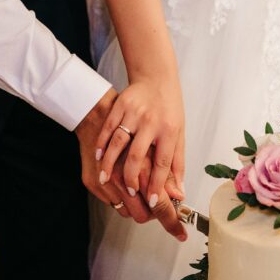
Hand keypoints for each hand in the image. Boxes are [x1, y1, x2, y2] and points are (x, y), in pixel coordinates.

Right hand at [76, 89, 186, 240]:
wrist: (156, 77)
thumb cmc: (169, 108)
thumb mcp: (179, 133)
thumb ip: (177, 163)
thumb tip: (180, 191)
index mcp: (169, 130)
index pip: (163, 162)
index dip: (158, 184)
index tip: (153, 202)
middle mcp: (151, 121)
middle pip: (138, 155)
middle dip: (132, 178)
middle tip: (129, 193)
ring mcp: (134, 112)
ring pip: (118, 142)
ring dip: (111, 163)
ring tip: (106, 179)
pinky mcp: (120, 105)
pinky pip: (108, 128)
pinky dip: (102, 144)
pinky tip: (99, 157)